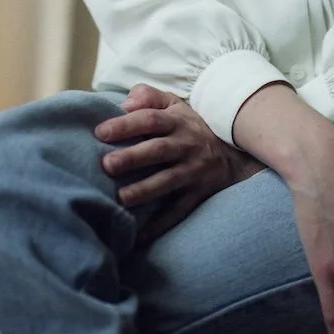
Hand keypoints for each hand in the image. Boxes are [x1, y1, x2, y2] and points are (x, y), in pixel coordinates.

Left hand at [94, 83, 265, 242]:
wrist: (234, 155)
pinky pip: (178, 211)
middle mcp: (187, 145)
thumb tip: (126, 103)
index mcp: (177, 121)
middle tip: (107, 165)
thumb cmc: (191, 128)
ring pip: (168, 181)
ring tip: (121, 197)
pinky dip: (160, 225)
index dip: (126, 125)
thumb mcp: (175, 105)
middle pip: (157, 150)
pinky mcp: (198, 194)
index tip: (100, 133)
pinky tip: (140, 236)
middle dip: (132, 157)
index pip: (150, 119)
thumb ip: (149, 97)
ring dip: (144, 190)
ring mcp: (194, 171)